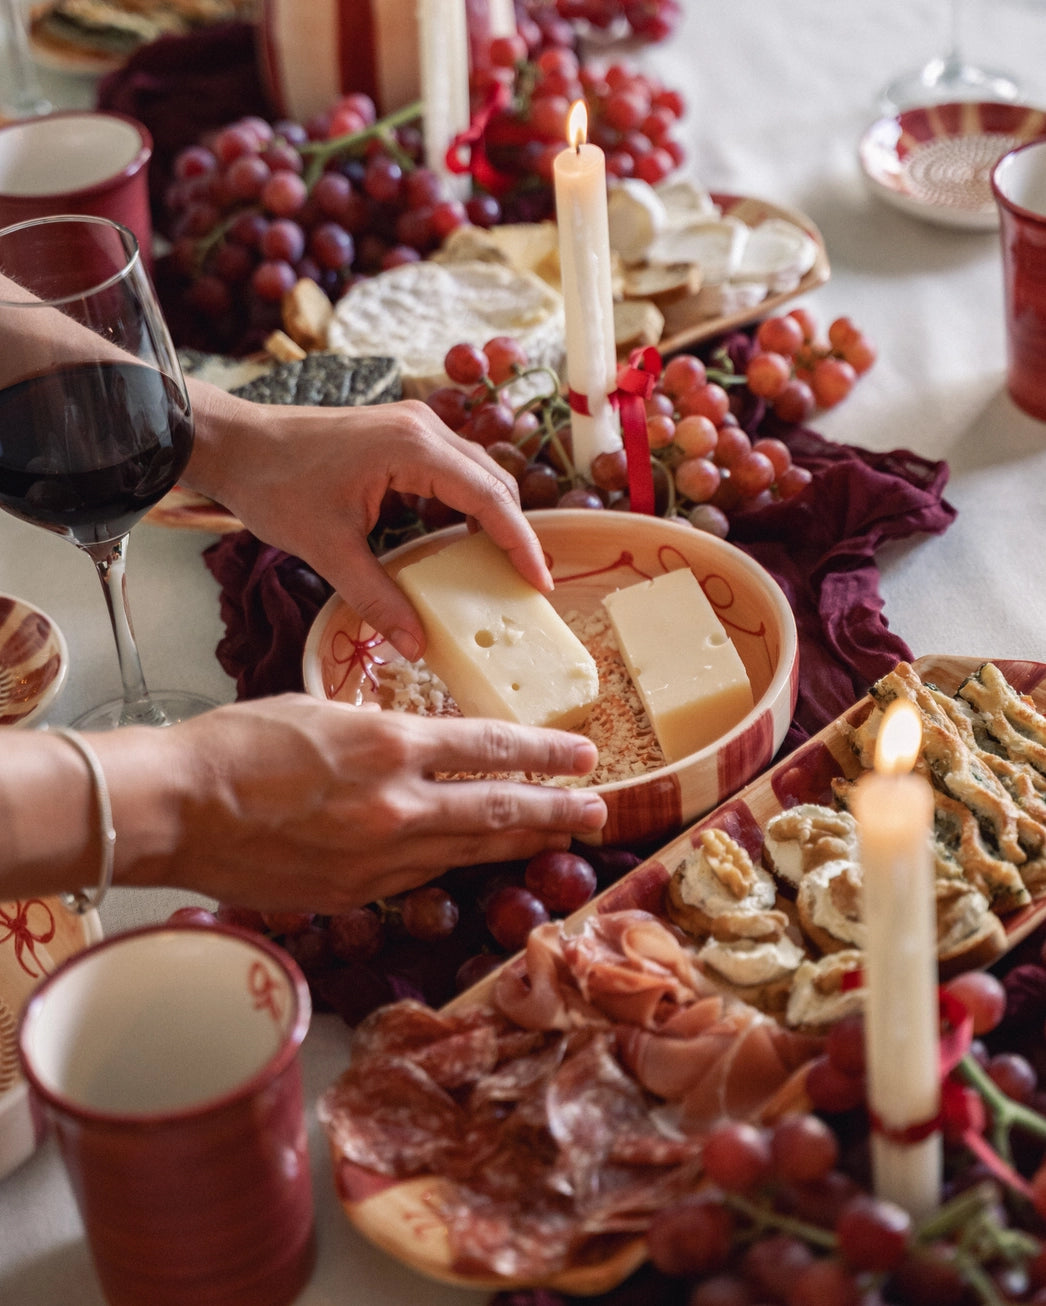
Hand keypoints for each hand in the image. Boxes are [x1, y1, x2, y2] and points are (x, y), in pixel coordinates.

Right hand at [101, 695, 606, 911]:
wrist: (175, 809)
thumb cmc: (237, 745)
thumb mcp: (321, 712)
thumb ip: (381, 734)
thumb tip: (416, 750)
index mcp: (390, 747)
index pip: (491, 749)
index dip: (545, 755)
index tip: (582, 757)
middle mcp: (397, 808)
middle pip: (499, 811)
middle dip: (556, 811)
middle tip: (597, 811)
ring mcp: (377, 860)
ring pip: (466, 852)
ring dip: (516, 844)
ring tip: (554, 836)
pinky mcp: (353, 894)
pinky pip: (417, 878)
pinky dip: (450, 865)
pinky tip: (470, 861)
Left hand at [185, 388, 551, 659]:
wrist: (236, 444)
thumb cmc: (275, 486)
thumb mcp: (327, 550)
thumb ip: (377, 597)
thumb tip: (416, 644)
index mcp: (413, 448)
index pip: (490, 497)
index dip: (520, 542)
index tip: (539, 582)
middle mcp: (424, 427)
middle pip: (494, 482)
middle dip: (515, 533)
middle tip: (526, 584)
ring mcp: (415, 425)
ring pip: (478, 473)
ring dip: (494, 517)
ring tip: (502, 567)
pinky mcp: (403, 433)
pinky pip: (455, 469)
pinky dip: (468, 504)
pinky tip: (463, 541)